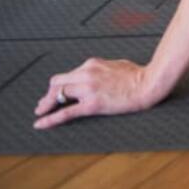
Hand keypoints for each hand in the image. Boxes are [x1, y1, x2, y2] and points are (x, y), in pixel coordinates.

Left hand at [33, 57, 154, 128]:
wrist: (148, 84)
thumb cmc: (138, 74)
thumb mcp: (116, 64)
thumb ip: (101, 69)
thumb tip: (96, 73)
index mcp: (92, 64)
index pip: (68, 75)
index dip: (58, 85)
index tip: (55, 92)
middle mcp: (86, 74)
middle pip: (57, 83)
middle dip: (49, 93)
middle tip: (44, 104)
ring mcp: (88, 89)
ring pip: (58, 95)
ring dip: (47, 104)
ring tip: (40, 112)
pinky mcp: (91, 104)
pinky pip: (65, 112)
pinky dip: (50, 119)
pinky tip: (40, 124)